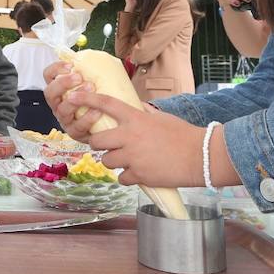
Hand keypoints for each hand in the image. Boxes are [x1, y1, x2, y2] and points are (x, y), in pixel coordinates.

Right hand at [43, 63, 103, 142]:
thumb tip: (99, 57)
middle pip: (50, 93)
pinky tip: (98, 110)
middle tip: (78, 77)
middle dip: (62, 83)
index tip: (70, 65)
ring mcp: (65, 119)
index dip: (55, 69)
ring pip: (62, 110)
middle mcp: (58, 104)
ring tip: (91, 89)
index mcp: (59, 90)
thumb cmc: (99, 99)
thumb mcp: (95, 81)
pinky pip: (77, 126)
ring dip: (76, 98)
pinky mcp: (75, 133)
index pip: (48, 76)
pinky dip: (87, 118)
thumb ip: (92, 71)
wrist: (110, 123)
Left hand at [62, 90, 240, 188]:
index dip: (87, 98)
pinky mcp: (139, 175)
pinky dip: (128, 177)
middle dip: (99, 145)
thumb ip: (145, 113)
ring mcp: (132, 157)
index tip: (72, 96)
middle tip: (107, 146)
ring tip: (128, 160)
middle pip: (97, 141)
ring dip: (114, 161)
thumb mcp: (162, 118)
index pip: (106, 104)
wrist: (200, 156)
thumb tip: (137, 107)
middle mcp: (130, 136)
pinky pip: (121, 178)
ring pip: (107, 161)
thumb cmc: (184, 134)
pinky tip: (139, 173)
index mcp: (136, 119)